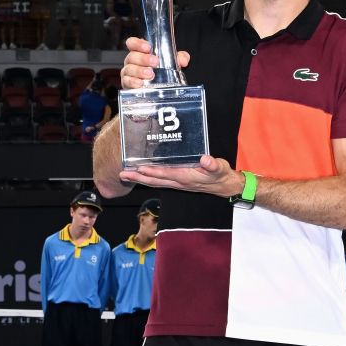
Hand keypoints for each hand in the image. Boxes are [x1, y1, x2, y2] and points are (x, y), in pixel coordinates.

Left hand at [118, 152, 239, 193]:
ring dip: (139, 179)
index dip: (153, 171)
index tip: (139, 168)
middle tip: (122, 173)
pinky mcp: (177, 182)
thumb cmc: (220, 174)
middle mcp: (179, 182)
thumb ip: (213, 164)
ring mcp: (177, 183)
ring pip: (154, 182)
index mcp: (186, 177)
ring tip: (124, 175)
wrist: (223, 185)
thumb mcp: (220, 168)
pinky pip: (159, 181)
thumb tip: (206, 159)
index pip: (166, 174)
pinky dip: (147, 179)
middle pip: (155, 180)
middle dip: (138, 177)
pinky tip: (139, 175)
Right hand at [121, 36, 188, 91]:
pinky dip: (133, 82)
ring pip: (129, 69)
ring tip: (150, 74)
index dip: (137, 43)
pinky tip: (140, 83)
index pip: (132, 43)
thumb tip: (183, 60)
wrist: (157, 88)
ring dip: (139, 71)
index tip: (148, 47)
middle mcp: (132, 61)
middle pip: (132, 56)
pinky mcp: (128, 84)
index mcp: (139, 52)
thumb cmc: (160, 71)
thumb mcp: (171, 62)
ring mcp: (128, 72)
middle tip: (155, 62)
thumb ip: (179, 57)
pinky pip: (127, 82)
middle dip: (143, 58)